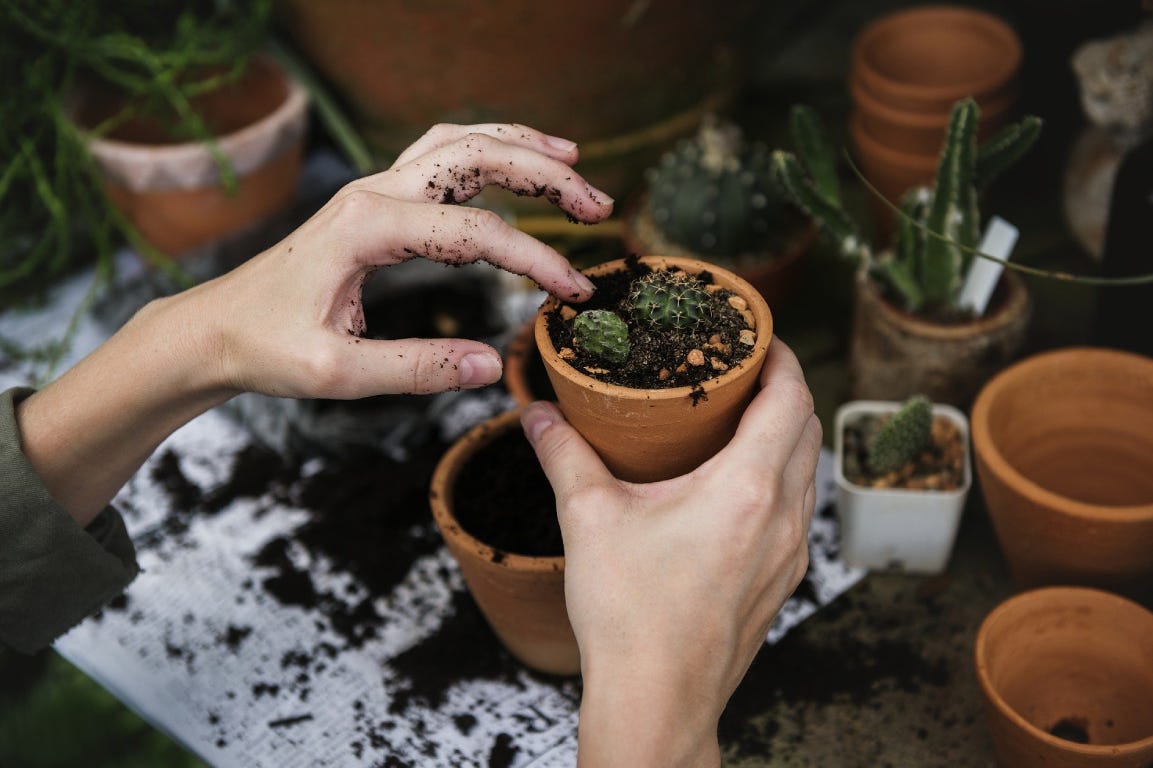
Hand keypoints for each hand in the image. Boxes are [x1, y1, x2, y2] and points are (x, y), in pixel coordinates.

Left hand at [179, 122, 613, 398]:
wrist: (214, 328)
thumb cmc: (266, 348)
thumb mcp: (338, 374)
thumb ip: (417, 369)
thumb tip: (491, 366)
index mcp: (367, 228)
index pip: (476, 233)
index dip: (536, 260)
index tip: (574, 293)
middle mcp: (373, 193)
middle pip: (476, 157)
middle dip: (546, 174)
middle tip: (598, 205)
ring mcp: (373, 190)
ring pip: (459, 143)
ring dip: (520, 148)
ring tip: (573, 161)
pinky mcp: (374, 202)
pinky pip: (439, 157)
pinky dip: (486, 152)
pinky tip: (514, 163)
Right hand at [522, 338, 820, 767]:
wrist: (657, 701)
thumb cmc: (629, 615)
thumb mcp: (588, 519)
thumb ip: (563, 455)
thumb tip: (537, 413)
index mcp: (747, 488)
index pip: (791, 398)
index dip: (782, 357)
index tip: (758, 336)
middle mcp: (783, 517)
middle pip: (808, 429)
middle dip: (784, 389)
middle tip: (742, 370)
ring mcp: (790, 554)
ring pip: (807, 472)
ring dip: (785, 435)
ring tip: (739, 420)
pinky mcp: (782, 582)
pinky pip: (797, 511)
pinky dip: (780, 479)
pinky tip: (736, 486)